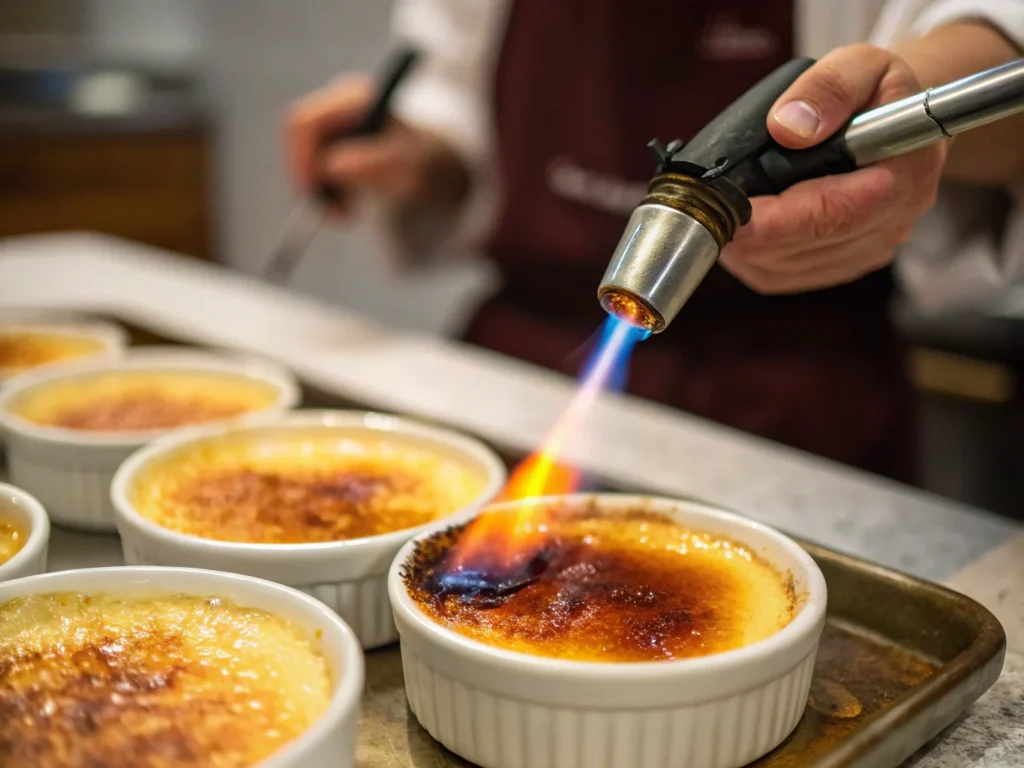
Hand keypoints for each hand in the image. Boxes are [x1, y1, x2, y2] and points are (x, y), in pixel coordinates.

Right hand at [284, 75, 467, 219]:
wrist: (446, 171)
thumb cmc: (434, 165)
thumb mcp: (415, 169)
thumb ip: (378, 164)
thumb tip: (332, 166)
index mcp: (355, 99)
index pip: (303, 123)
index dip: (301, 162)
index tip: (318, 199)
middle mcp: (340, 105)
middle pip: (298, 141)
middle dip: (309, 181)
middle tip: (337, 215)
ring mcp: (335, 124)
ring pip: (303, 159)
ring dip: (318, 192)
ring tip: (348, 214)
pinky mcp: (334, 145)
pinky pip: (312, 171)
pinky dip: (324, 193)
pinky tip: (348, 207)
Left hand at [719, 44, 947, 293]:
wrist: (897, 119)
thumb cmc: (878, 91)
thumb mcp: (862, 64)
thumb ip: (828, 88)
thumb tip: (788, 128)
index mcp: (906, 172)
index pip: (834, 213)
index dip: (775, 220)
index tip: (731, 212)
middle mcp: (893, 222)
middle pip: (804, 246)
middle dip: (748, 234)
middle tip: (703, 213)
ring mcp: (869, 250)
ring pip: (788, 267)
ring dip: (745, 248)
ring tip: (717, 215)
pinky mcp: (843, 265)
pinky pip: (785, 275)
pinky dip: (752, 258)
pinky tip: (738, 231)